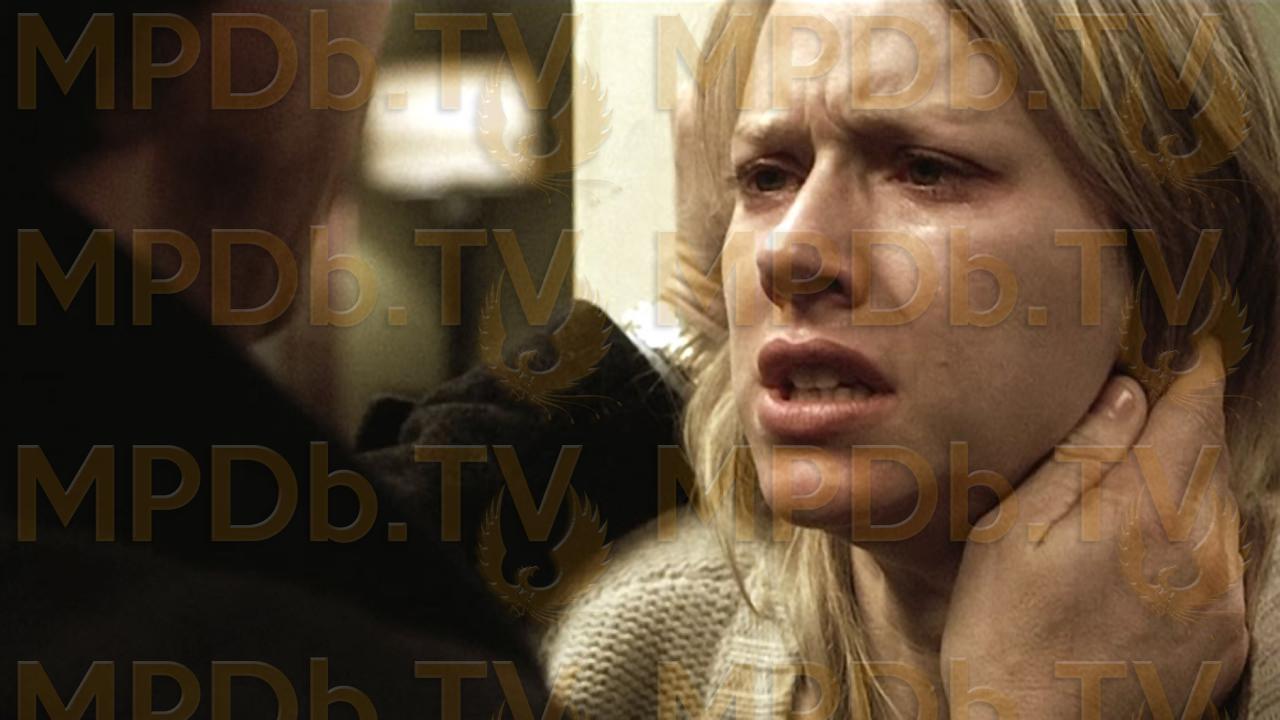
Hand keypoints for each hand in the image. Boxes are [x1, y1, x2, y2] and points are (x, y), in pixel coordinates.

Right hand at [940, 339, 1248, 718]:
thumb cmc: (1003, 628)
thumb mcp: (1015, 532)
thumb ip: (1078, 458)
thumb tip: (1128, 396)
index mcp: (1146, 512)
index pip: (1193, 419)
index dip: (1195, 377)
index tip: (1194, 350)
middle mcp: (1202, 551)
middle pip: (1212, 460)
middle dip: (1190, 426)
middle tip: (1159, 403)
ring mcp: (1222, 600)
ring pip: (1223, 510)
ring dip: (1194, 482)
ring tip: (1144, 480)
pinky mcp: (1226, 638)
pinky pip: (1227, 564)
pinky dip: (1200, 538)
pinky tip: (1152, 550)